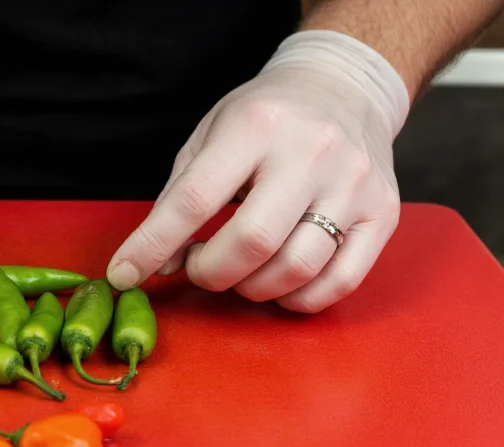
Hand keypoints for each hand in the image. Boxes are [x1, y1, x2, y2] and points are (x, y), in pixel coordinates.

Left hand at [107, 31, 410, 312]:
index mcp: (256, 127)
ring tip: (240, 271)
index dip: (152, 245)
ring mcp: (354, 184)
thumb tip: (158, 263)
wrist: (344, 88)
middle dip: (211, 272)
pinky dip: (299, 298)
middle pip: (253, 242)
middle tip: (200, 267)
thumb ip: (179, 198)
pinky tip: (280, 284)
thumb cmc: (266, 117)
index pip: (195, 199)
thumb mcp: (210, 137)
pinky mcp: (383, 213)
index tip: (125, 273)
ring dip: (253, 289)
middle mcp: (311, 153)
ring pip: (297, 268)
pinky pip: (340, 282)